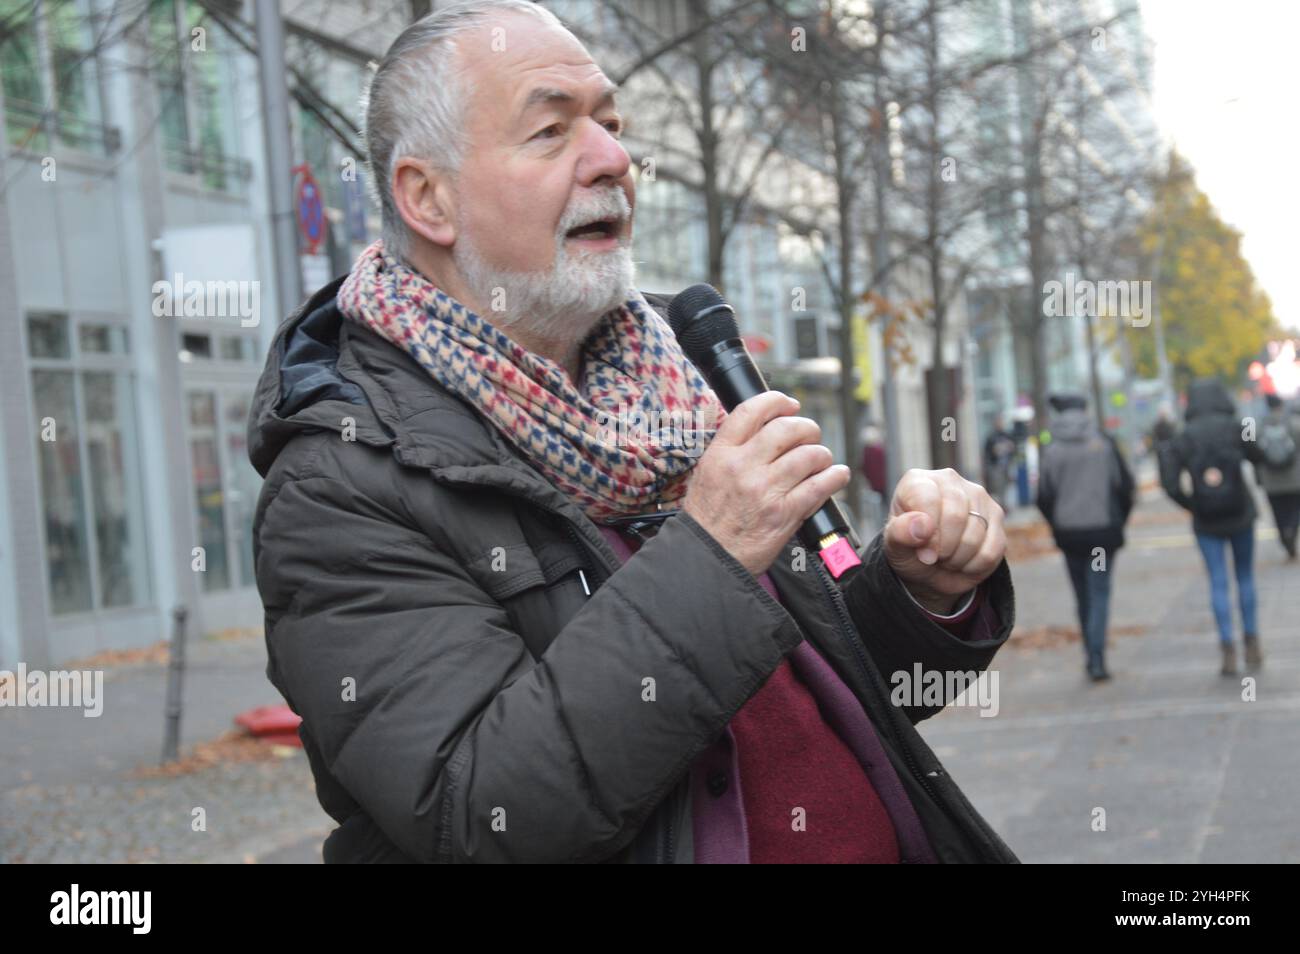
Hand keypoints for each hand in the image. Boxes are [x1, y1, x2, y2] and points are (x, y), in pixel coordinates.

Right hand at [683, 391, 850, 576]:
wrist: (709, 559)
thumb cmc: (708, 521)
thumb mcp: (705, 475)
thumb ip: (731, 451)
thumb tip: (762, 431)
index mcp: (720, 454)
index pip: (751, 411)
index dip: (777, 401)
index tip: (789, 405)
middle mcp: (743, 467)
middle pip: (787, 429)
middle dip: (806, 428)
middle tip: (810, 435)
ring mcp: (765, 490)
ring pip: (809, 455)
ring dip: (822, 454)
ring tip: (821, 460)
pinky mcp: (785, 513)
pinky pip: (820, 485)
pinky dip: (835, 477)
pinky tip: (837, 475)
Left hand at [883, 468, 1005, 614]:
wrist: (929, 567)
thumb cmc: (909, 548)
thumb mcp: (894, 545)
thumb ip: (901, 533)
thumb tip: (922, 526)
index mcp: (918, 481)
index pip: (929, 500)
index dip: (926, 533)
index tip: (922, 552)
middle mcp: (950, 480)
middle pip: (956, 516)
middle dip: (944, 548)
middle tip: (934, 556)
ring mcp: (977, 495)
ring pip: (976, 535)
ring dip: (958, 558)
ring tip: (946, 557)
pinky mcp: (996, 515)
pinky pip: (992, 549)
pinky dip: (975, 565)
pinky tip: (963, 560)